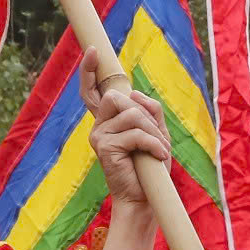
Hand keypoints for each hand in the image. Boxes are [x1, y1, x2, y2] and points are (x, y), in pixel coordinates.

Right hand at [83, 71, 171, 210]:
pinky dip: (154, 144)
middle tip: (155, 138)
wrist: (145, 197)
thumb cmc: (150, 166)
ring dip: (153, 133)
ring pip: (132, 115)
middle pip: (119, 97)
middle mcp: (98, 126)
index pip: (93, 91)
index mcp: (108, 121)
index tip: (92, 51)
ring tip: (159, 150)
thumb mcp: (156, 133)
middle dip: (145, 115)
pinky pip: (136, 133)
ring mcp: (98, 136)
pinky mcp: (104, 147)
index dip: (90, 71)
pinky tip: (158, 156)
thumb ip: (149, 110)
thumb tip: (134, 96)